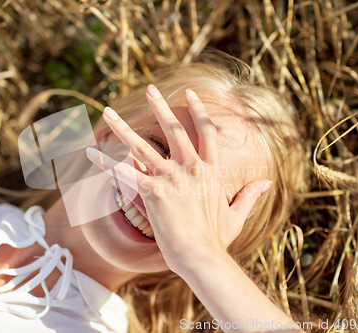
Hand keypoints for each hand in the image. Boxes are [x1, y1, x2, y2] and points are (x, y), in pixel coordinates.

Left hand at [86, 85, 271, 272]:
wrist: (203, 257)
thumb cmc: (217, 240)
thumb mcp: (237, 215)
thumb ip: (249, 196)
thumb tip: (267, 183)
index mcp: (210, 171)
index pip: (206, 134)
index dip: (199, 112)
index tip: (190, 94)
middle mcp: (191, 168)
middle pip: (175, 131)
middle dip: (161, 108)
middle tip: (150, 89)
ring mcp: (172, 178)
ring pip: (142, 146)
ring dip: (123, 127)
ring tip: (108, 111)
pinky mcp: (154, 192)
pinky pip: (125, 173)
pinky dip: (106, 162)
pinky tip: (90, 150)